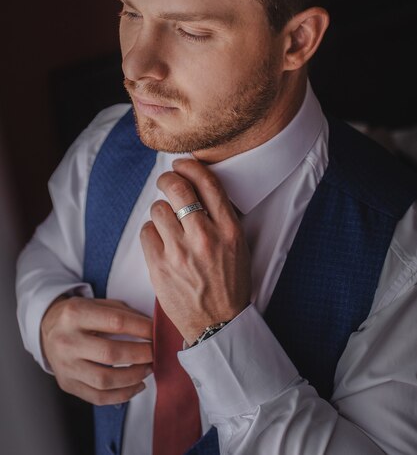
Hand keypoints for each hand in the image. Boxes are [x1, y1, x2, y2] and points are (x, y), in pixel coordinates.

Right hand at [41, 296, 152, 404]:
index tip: (156, 332)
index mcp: (75, 314)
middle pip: (111, 354)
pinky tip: (137, 386)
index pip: (116, 322)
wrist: (47, 328)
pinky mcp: (67, 384)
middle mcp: (67, 341)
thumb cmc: (80, 315)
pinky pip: (98, 397)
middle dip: (140, 355)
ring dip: (133, 377)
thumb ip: (123, 313)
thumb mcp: (97, 303)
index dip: (142, 328)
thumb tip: (152, 327)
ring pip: (104, 380)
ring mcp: (65, 366)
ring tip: (148, 369)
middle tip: (155, 353)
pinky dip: (122, 395)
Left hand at [141, 158, 250, 344]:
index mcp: (229, 231)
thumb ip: (221, 216)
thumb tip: (198, 184)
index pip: (208, 183)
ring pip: (158, 209)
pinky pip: (146, 231)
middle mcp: (205, 238)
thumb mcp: (238, 246)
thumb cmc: (229, 284)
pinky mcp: (160, 267)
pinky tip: (160, 241)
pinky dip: (151, 232)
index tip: (183, 165)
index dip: (191, 167)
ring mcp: (180, 253)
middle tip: (166, 182)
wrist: (218, 326)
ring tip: (167, 221)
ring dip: (161, 210)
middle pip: (177, 189)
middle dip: (168, 179)